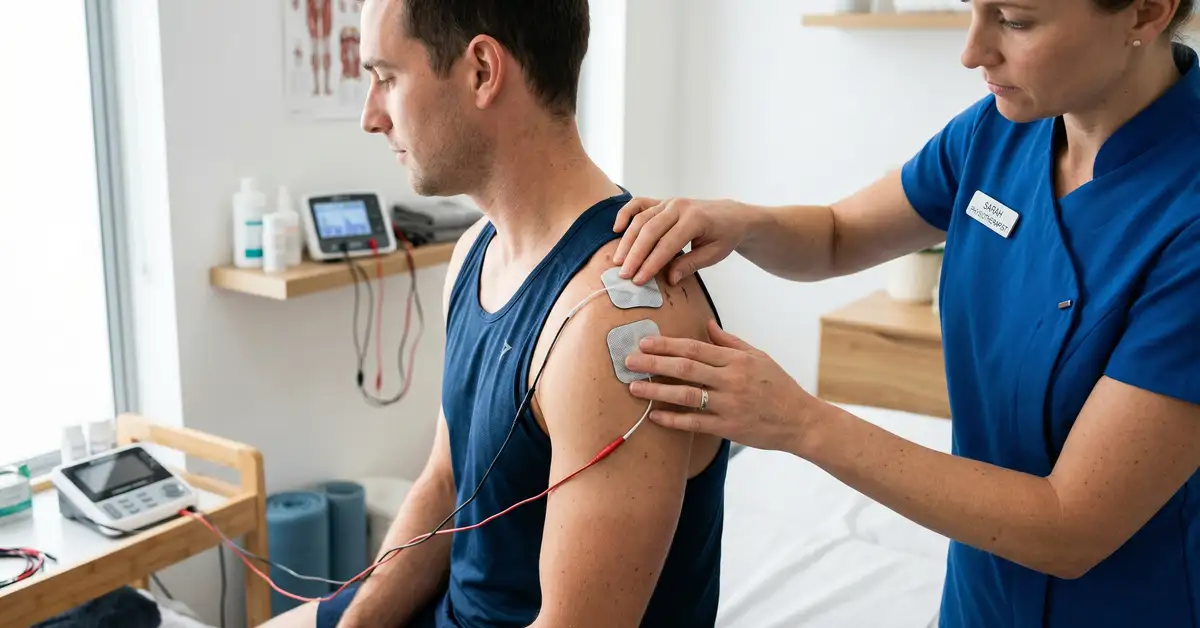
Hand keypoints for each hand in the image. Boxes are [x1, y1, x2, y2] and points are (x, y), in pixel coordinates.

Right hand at [611, 197, 749, 285]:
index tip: (639, 280)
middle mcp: (679, 207)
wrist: (731, 215)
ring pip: (641, 219)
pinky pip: (639, 204)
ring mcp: (669, 202)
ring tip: (619, 261)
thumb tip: (669, 279)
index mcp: (695, 220)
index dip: (651, 264)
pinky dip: (625, 214)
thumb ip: (690, 264)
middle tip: (624, 275)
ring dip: (627, 241)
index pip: (668, 245)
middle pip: (650, 231)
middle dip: (635, 255)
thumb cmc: (724, 236)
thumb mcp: (713, 254)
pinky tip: (616, 229)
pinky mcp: (662, 201)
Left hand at [624, 320, 818, 453]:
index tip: (644, 342)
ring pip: (686, 395)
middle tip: (628, 361)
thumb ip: (730, 342)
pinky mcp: (728, 427)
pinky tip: (654, 415)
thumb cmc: (778, 386)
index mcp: (737, 359)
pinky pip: (695, 423)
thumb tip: (706, 324)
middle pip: (685, 368)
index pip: (695, 348)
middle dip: (654, 364)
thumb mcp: (758, 357)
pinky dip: (673, 419)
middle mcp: (731, 380)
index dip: (667, 344)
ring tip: (633, 388)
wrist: (800, 420)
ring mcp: (729, 404)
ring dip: (657, 391)